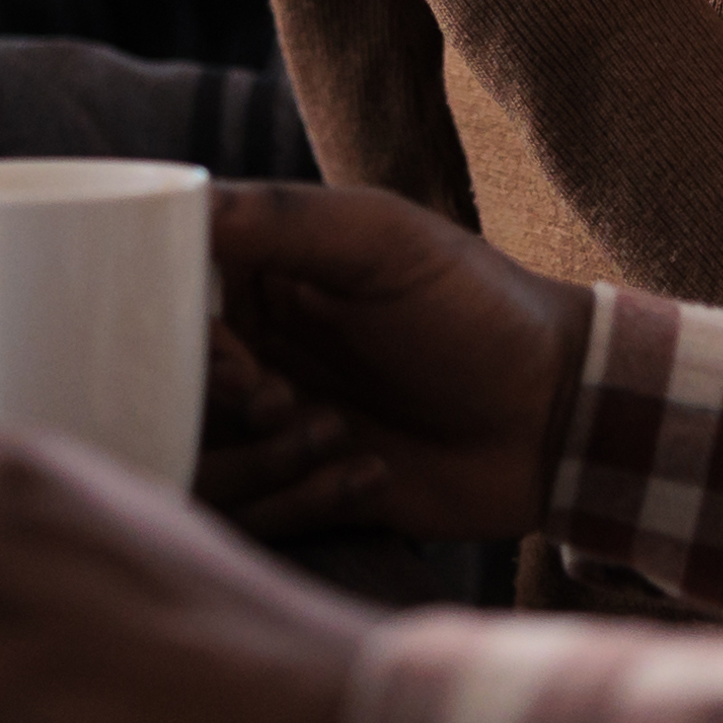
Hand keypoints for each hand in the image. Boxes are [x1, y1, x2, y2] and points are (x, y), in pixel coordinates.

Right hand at [196, 184, 592, 543]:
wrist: (558, 412)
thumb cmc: (477, 310)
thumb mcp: (383, 242)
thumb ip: (279, 219)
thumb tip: (176, 203)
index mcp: (257, 280)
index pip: (163, 301)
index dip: (177, 334)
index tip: (229, 355)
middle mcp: (251, 352)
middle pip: (166, 391)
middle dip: (220, 405)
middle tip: (279, 402)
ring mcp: (272, 430)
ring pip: (200, 462)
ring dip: (264, 460)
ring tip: (340, 436)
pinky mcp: (301, 497)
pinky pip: (253, 519)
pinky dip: (303, 501)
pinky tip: (371, 473)